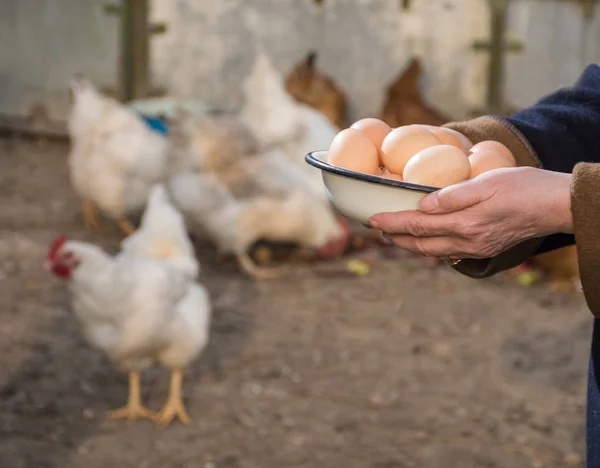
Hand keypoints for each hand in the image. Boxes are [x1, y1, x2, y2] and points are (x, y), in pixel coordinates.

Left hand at [368, 167, 572, 258]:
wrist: (557, 206)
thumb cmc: (524, 188)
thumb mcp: (486, 183)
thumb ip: (452, 196)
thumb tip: (422, 205)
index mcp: (465, 224)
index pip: (418, 226)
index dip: (392, 223)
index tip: (372, 219)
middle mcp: (468, 242)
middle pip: (421, 244)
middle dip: (395, 237)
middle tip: (376, 229)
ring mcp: (476, 248)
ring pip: (433, 251)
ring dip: (410, 244)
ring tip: (393, 236)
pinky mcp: (485, 249)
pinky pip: (448, 252)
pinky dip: (430, 246)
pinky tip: (426, 240)